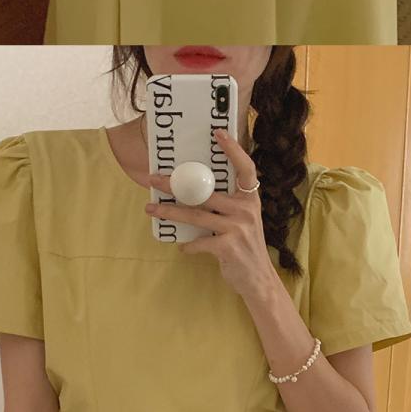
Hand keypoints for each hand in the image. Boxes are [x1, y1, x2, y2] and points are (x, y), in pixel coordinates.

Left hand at [149, 128, 273, 303]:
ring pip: (195, 215)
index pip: (245, 168)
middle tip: (154, 179)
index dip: (233, 149)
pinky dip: (187, 245)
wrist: (258, 279)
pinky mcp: (228, 246)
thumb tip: (194, 191)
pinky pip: (198, 241)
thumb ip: (228, 205)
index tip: (218, 132)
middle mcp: (246, 209)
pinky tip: (182, 246)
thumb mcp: (244, 220)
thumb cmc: (246, 246)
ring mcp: (238, 227)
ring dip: (170, 212)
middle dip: (176, 184)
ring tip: (152, 209)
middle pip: (205, 191)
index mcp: (250, 199)